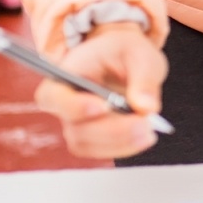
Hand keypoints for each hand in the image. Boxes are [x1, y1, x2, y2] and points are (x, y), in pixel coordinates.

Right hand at [35, 22, 166, 158]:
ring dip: (120, 142)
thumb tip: (147, 108)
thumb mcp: (139, 53)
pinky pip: (101, 151)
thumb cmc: (125, 52)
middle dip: (111, 130)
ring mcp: (76, 124)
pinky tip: (146, 135)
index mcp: (65, 76)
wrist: (125, 61)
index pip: (53, 97)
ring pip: (87, 145)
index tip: (102, 106)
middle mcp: (64, 104)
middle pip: (75, 129)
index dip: (73, 106)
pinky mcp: (91, 137)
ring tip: (149, 130)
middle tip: (143, 122)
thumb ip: (144, 78)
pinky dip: (125, 146)